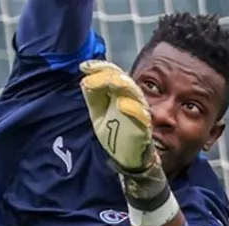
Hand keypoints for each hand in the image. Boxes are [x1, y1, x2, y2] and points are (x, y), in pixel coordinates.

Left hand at [79, 60, 157, 174]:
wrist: (127, 156)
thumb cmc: (114, 132)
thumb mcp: (97, 113)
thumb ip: (93, 97)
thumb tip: (85, 78)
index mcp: (119, 92)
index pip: (113, 73)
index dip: (100, 67)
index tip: (84, 67)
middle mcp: (131, 97)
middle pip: (123, 79)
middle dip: (109, 74)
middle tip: (94, 72)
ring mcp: (140, 111)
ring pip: (134, 93)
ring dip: (124, 85)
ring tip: (112, 81)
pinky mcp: (145, 126)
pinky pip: (141, 116)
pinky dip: (134, 109)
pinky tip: (123, 104)